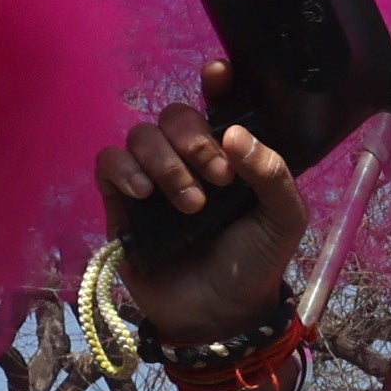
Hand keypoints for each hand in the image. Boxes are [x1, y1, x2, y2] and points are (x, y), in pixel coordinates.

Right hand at [99, 87, 305, 352]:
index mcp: (230, 154)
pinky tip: (145, 193)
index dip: (216, 82)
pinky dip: (124, 169)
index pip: (218, 103)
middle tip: (218, 176)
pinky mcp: (122, 203)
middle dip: (194, 137)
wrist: (221, 316)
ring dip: (166, 161)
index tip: (217, 74)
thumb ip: (272, 173)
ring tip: (192, 205)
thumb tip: (234, 134)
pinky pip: (108, 162)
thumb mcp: (283, 218)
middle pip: (174, 114)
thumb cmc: (256, 262)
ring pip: (141, 136)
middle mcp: (189, 159)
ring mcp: (154, 179)